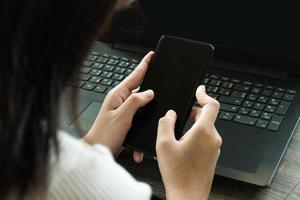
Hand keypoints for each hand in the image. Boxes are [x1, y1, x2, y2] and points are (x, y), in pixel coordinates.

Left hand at [83, 52, 154, 154]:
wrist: (98, 149)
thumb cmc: (104, 135)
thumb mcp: (121, 117)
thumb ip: (135, 102)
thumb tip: (149, 92)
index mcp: (117, 95)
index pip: (134, 76)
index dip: (144, 64)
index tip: (151, 55)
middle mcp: (120, 100)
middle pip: (138, 86)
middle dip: (149, 80)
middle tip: (159, 72)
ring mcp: (123, 108)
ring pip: (140, 100)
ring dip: (148, 101)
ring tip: (157, 94)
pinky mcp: (126, 117)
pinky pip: (139, 112)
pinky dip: (144, 114)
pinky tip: (147, 117)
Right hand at [156, 85, 221, 199]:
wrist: (188, 196)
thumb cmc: (178, 174)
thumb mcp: (164, 144)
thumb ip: (166, 123)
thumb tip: (170, 115)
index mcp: (204, 132)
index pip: (212, 105)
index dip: (205, 95)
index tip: (200, 90)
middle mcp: (213, 139)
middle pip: (206, 117)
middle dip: (192, 114)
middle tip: (178, 118)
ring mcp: (215, 148)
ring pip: (205, 129)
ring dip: (192, 127)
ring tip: (177, 138)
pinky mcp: (213, 156)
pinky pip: (205, 140)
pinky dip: (195, 137)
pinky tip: (182, 148)